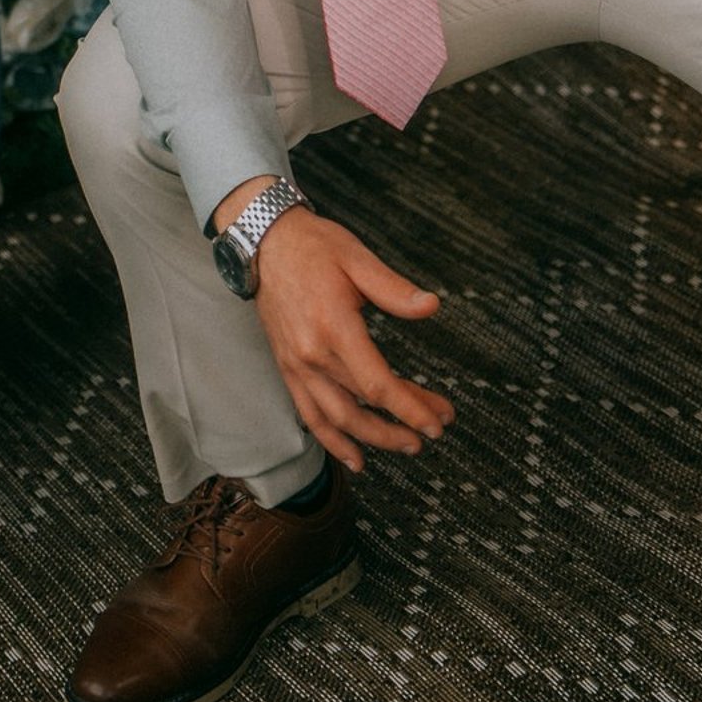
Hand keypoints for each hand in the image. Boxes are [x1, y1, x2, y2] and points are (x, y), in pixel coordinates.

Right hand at [219, 181, 452, 474]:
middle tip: (434, 431)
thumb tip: (430, 306)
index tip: (438, 420)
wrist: (264, 243)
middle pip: (363, 404)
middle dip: (402, 424)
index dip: (410, 408)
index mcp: (333, 325)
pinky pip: (309, 415)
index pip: (377, 383)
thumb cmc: (313, 247)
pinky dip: (332, 442)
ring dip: (373, 439)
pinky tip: (354, 458)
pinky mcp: (287, 367)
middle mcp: (312, 353)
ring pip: (337, 419)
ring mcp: (296, 365)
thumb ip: (393, 289)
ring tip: (406, 446)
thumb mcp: (357, 258)